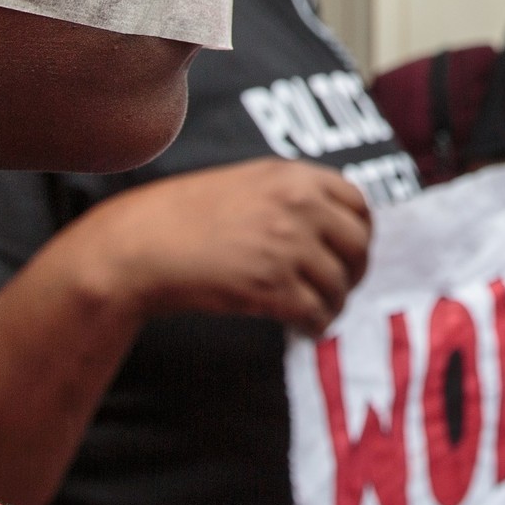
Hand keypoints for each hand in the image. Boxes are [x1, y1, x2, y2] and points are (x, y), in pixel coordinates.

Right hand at [71, 158, 371, 335]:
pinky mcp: (273, 287)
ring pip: (340, 285)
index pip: (358, 203)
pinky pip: (317, 313)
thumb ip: (291, 195)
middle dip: (354, 272)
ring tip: (316, 313)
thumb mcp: (247, 183)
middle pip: (358, 244)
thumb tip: (332, 225)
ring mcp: (287, 246)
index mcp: (293, 176)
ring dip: (334, 304)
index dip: (361, 232)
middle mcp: (298, 206)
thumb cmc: (186, 215)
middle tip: (339, 288)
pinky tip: (301, 328)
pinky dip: (316, 326)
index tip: (350, 251)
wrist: (143, 243)